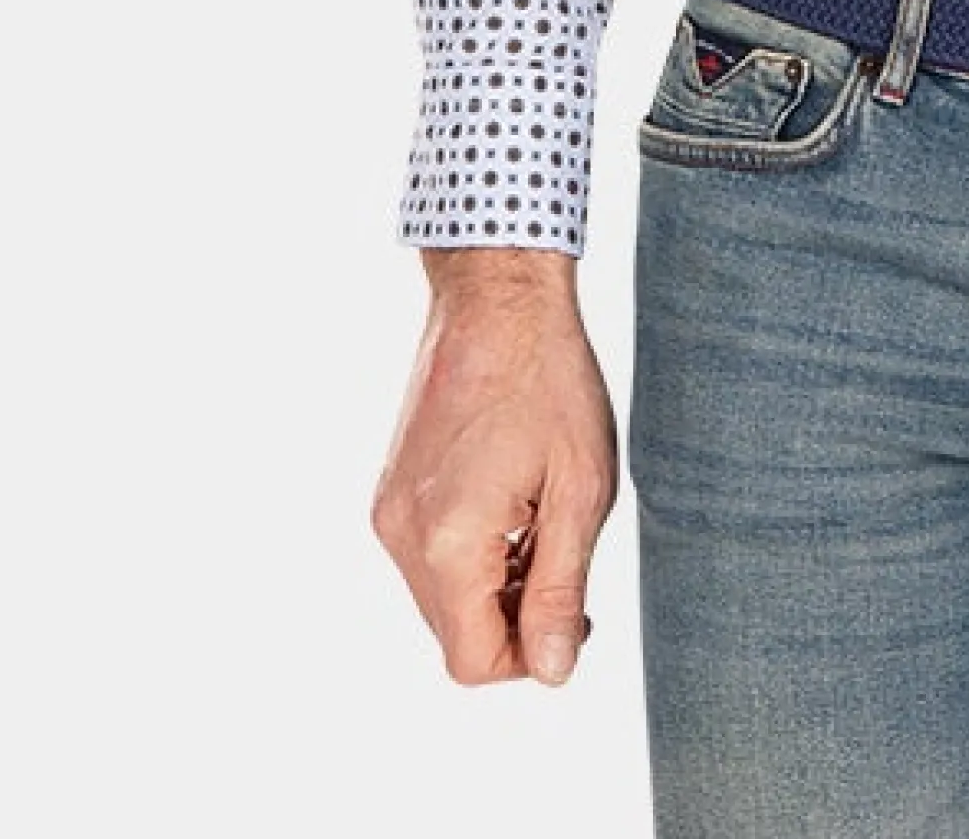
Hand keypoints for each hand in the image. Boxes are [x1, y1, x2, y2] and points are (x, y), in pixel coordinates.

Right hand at [372, 248, 617, 685]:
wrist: (496, 298)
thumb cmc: (546, 378)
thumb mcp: (580, 488)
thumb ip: (559, 588)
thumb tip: (551, 670)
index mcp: (447, 540)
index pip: (472, 661)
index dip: (528, 656)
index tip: (572, 613)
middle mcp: (402, 534)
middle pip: (454, 632)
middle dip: (513, 616)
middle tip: (565, 556)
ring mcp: (388, 510)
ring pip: (441, 597)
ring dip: (493, 583)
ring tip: (540, 515)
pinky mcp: (389, 490)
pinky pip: (427, 556)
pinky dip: (470, 552)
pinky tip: (511, 497)